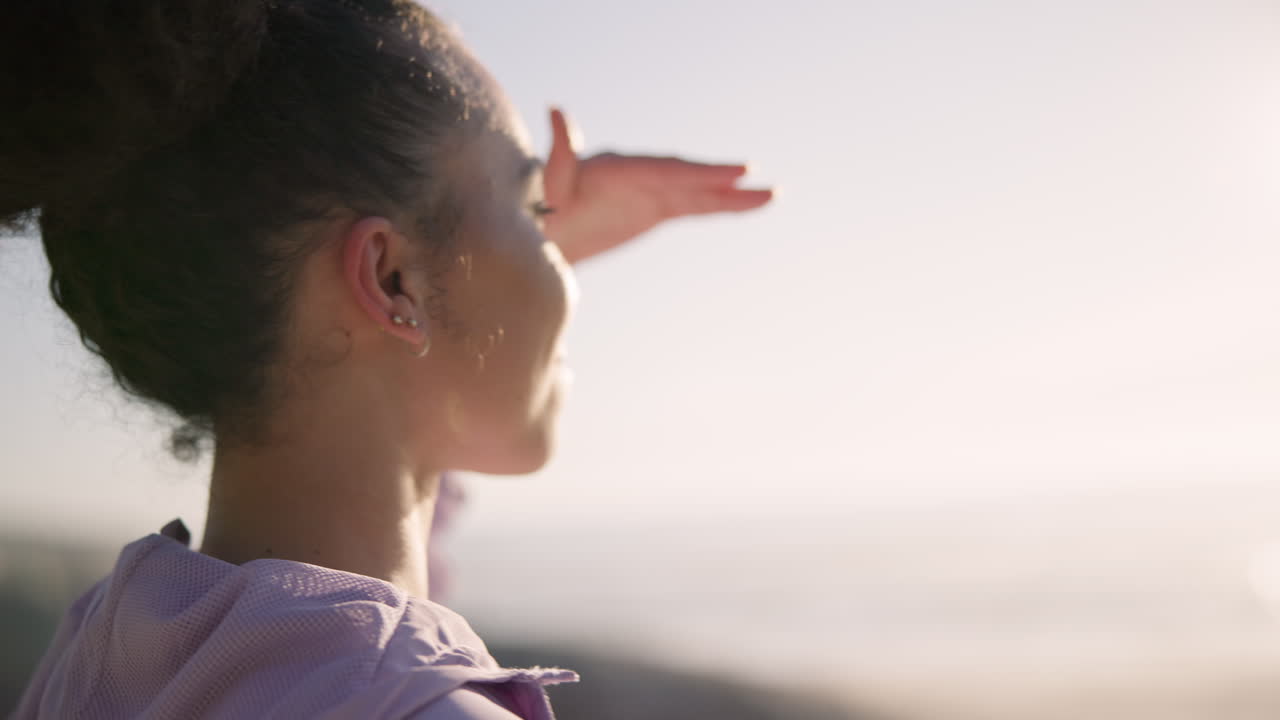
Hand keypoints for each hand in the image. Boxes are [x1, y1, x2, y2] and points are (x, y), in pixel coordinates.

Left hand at [542, 107, 773, 264]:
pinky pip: (695, 207)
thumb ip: (559, 149)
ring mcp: (653, 190)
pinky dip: (722, 207)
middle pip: (688, 178)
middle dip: (720, 181)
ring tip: (772, 196)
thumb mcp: (549, 179)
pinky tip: (750, 205)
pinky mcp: (658, 207)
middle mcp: (642, 173)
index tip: (733, 173)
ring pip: (699, 194)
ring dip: (734, 197)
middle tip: (756, 180)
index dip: (699, 173)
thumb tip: (557, 110)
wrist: (542, 225)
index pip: (666, 170)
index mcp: (619, 167)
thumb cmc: (540, 202)